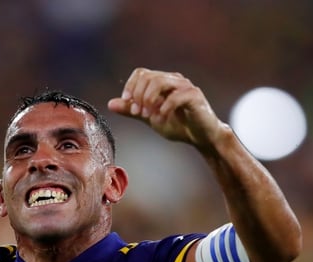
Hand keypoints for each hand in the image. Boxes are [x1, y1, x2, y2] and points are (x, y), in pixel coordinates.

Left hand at [108, 67, 225, 150]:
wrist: (201, 137)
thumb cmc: (179, 125)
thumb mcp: (150, 118)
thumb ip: (132, 110)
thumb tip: (111, 104)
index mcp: (162, 82)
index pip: (141, 73)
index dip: (131, 87)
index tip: (128, 104)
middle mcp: (174, 79)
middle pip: (149, 76)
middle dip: (138, 95)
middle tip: (139, 113)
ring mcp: (185, 86)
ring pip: (160, 82)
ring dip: (149, 99)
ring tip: (148, 115)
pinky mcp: (194, 96)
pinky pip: (175, 96)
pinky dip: (164, 108)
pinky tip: (161, 118)